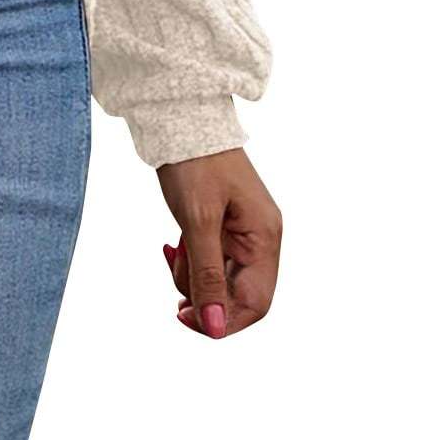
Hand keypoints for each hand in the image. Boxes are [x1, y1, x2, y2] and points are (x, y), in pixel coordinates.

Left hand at [157, 146, 280, 337]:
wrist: (179, 113)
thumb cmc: (194, 161)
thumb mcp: (197, 221)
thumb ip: (207, 275)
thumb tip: (213, 326)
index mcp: (265, 238)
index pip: (256, 302)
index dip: (224, 320)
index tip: (187, 317)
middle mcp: (260, 237)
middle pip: (238, 292)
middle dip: (204, 293)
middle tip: (174, 276)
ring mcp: (242, 229)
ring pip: (221, 276)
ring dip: (193, 273)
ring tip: (174, 248)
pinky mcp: (223, 221)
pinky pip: (211, 256)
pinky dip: (192, 257)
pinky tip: (175, 242)